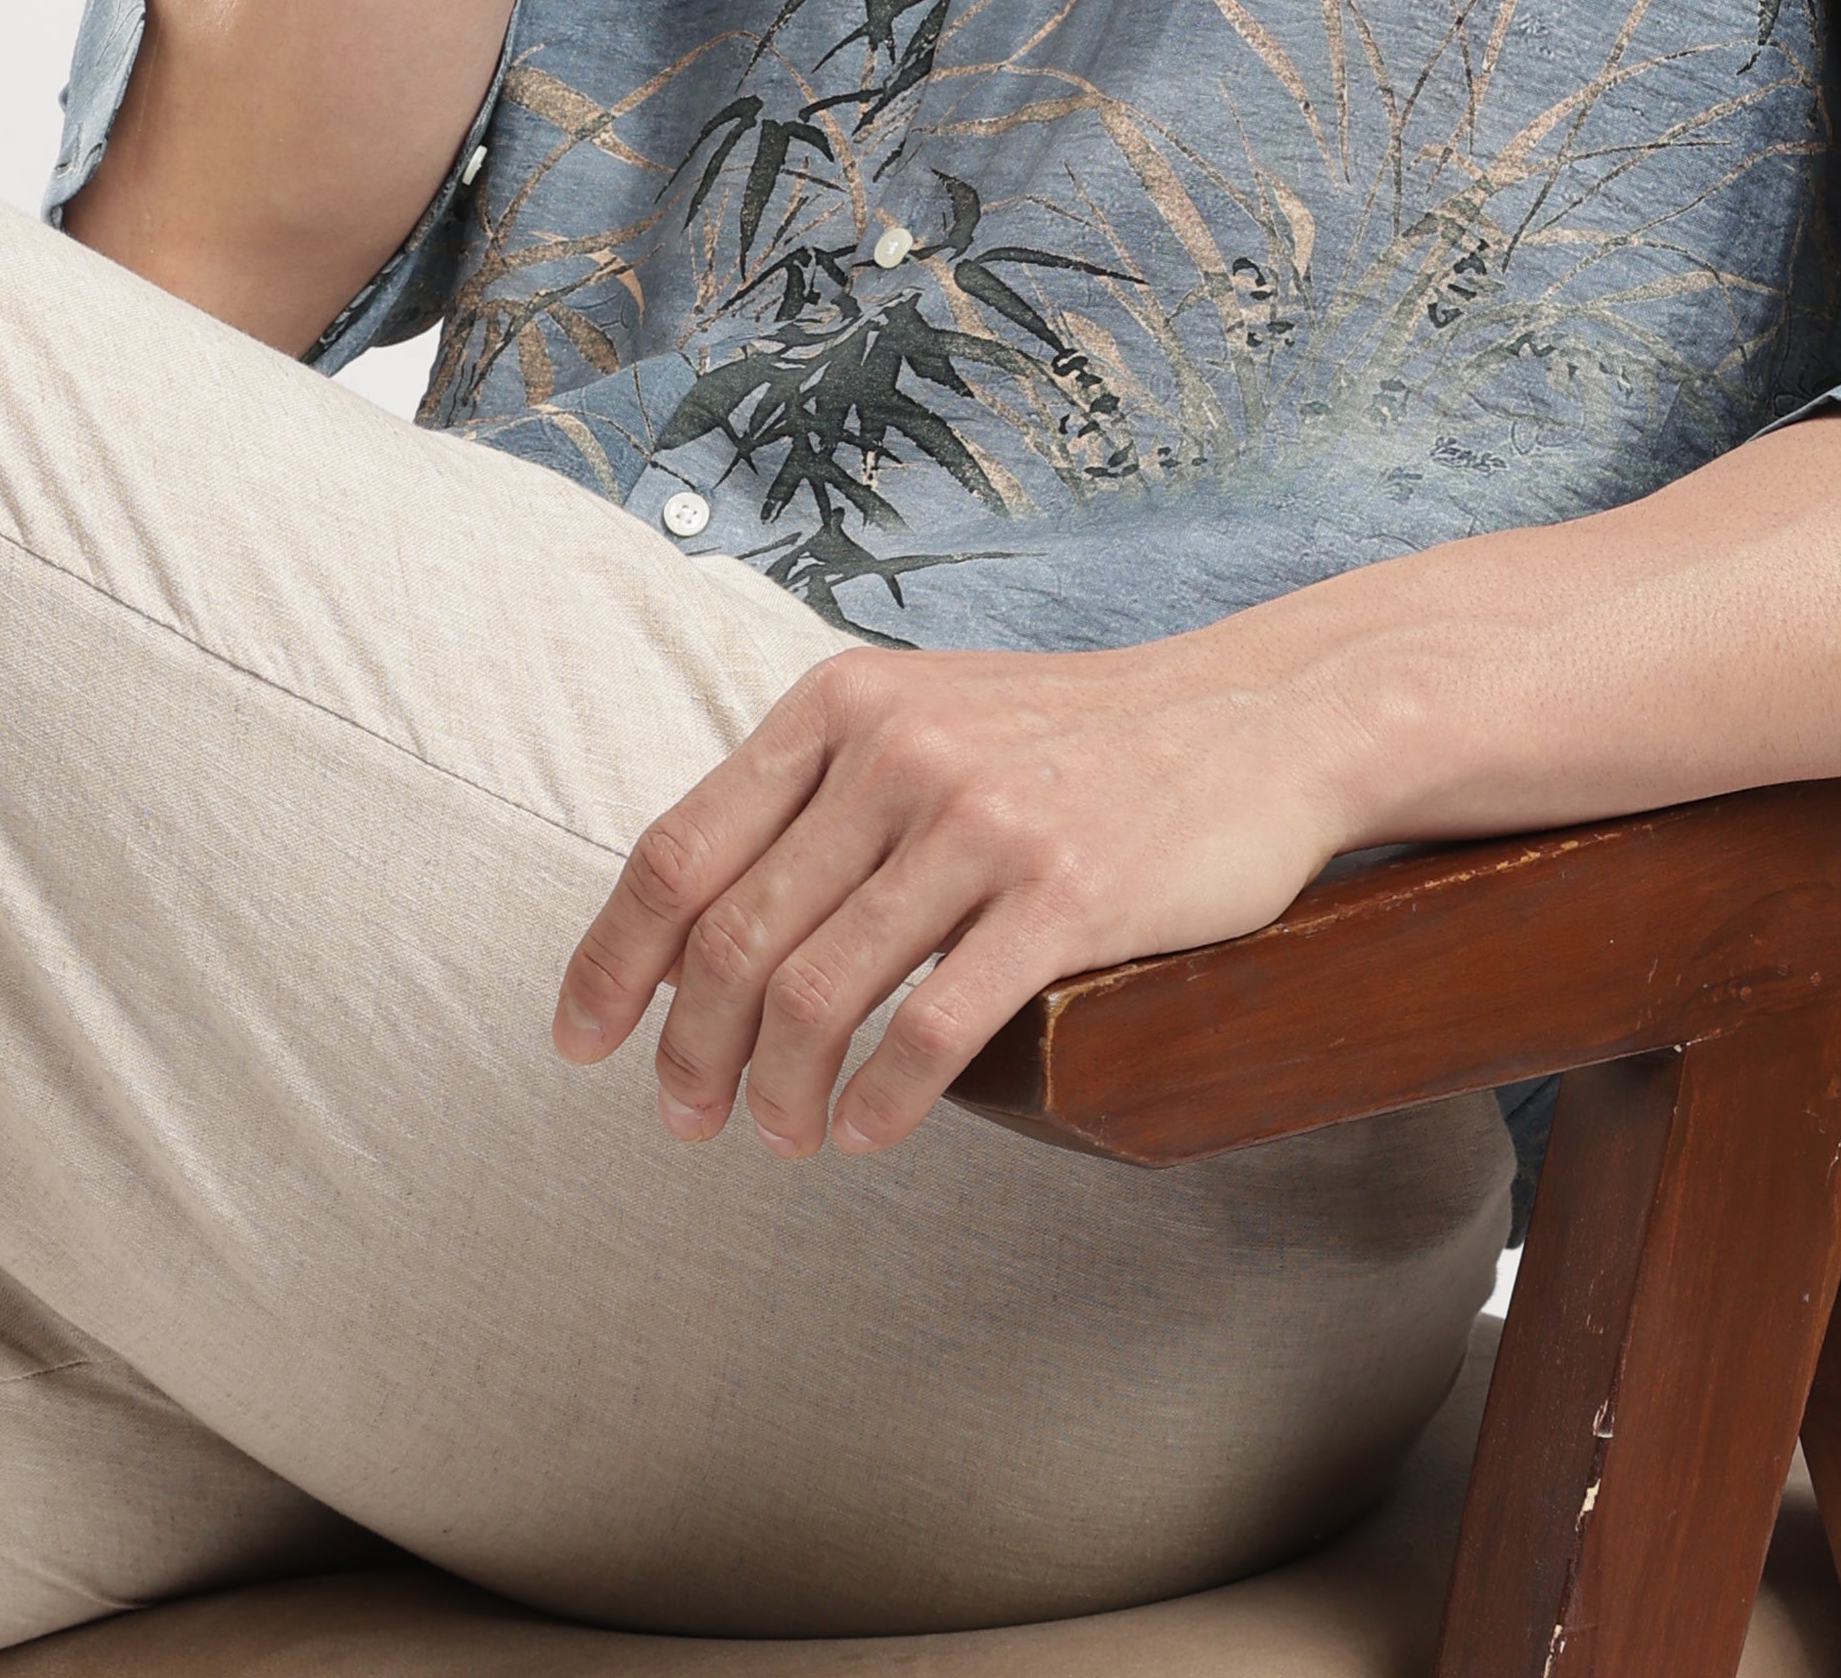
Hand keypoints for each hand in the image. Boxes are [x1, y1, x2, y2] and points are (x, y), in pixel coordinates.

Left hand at [548, 631, 1352, 1157]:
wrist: (1261, 716)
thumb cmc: (1083, 736)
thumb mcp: (932, 713)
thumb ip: (824, 785)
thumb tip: (700, 905)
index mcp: (844, 703)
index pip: (679, 848)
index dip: (611, 960)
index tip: (579, 1040)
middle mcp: (898, 751)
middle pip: (733, 939)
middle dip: (689, 1052)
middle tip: (687, 1119)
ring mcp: (982, 820)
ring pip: (818, 992)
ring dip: (779, 1092)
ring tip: (784, 1137)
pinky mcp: (1064, 894)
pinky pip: (934, 1025)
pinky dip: (883, 1099)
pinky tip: (871, 1130)